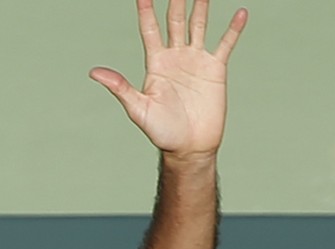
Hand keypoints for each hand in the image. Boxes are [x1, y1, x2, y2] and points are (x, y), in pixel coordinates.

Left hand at [90, 0, 246, 158]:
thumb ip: (120, 87)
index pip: (149, 29)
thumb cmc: (161, 132)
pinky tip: (240, 13)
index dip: (145, 9)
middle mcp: (175, 57)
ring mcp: (196, 60)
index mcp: (156, 63)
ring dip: (200, 6)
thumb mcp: (138, 109)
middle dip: (175, 0)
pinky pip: (225, 44)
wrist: (190, 147)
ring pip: (198, 25)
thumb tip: (94, 72)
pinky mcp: (215, 69)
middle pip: (174, 20)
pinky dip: (233, 29)